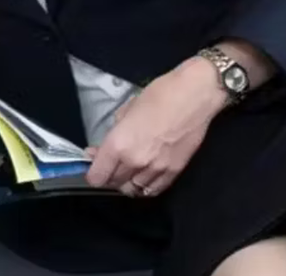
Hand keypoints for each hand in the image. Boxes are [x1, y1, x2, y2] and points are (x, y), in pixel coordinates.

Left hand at [84, 56, 226, 197]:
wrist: (193, 97)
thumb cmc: (157, 96)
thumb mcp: (125, 111)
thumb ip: (112, 135)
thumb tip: (99, 150)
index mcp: (118, 144)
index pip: (97, 176)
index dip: (92, 174)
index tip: (93, 167)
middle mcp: (135, 161)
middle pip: (114, 184)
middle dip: (108, 177)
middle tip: (109, 166)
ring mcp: (156, 169)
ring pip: (134, 190)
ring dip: (126, 183)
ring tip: (126, 173)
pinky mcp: (175, 172)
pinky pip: (154, 190)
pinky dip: (145, 187)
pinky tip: (142, 179)